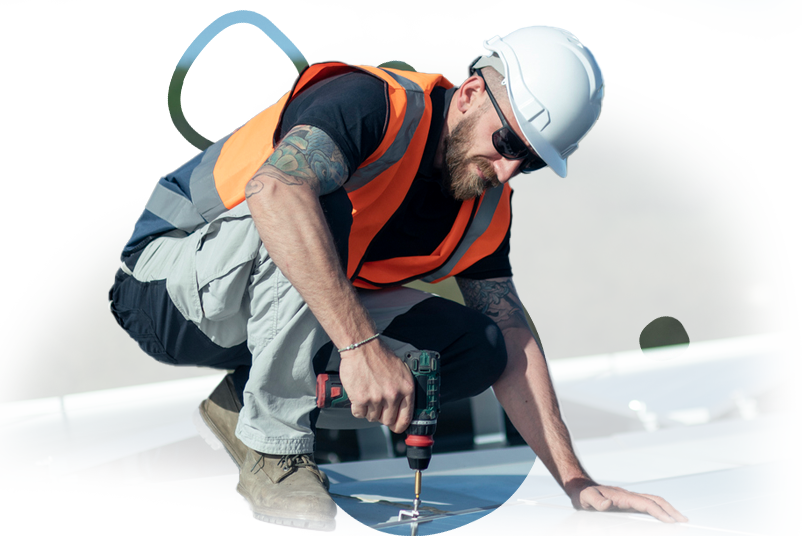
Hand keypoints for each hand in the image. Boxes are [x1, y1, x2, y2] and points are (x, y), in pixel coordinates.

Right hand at [338, 339, 414, 433]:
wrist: (362, 347)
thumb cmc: (380, 356)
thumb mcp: (401, 371)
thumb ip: (403, 390)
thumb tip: (402, 408)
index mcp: (406, 389)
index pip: (406, 418)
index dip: (399, 425)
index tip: (395, 426)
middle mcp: (393, 395)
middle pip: (387, 420)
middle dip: (381, 416)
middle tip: (377, 406)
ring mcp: (377, 398)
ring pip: (372, 417)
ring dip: (369, 410)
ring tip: (367, 395)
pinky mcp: (361, 399)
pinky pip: (359, 414)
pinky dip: (357, 408)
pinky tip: (358, 396)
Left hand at [566, 479, 688, 524]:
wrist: (579, 485)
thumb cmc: (583, 493)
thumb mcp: (586, 499)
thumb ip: (596, 501)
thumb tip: (608, 504)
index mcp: (623, 497)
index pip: (646, 504)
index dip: (659, 512)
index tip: (671, 520)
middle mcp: (629, 496)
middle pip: (655, 501)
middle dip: (671, 510)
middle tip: (685, 521)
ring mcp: (629, 498)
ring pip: (653, 502)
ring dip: (668, 509)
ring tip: (680, 519)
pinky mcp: (627, 502)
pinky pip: (647, 505)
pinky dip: (659, 510)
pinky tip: (663, 517)